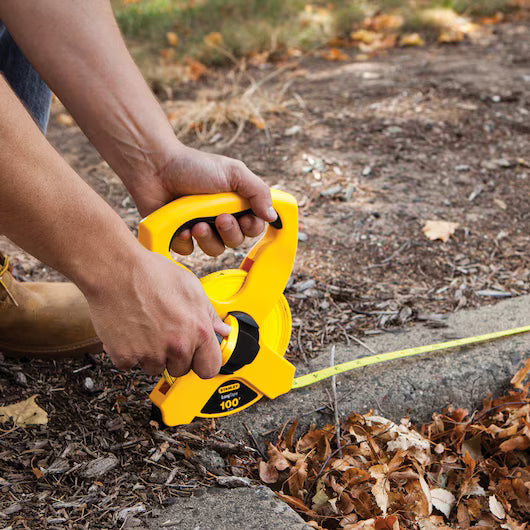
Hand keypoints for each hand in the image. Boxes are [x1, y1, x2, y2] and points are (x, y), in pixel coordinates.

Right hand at [85, 245, 230, 377]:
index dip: (203, 361)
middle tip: (164, 331)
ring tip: (146, 326)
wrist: (115, 270)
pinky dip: (128, 351)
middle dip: (175, 355)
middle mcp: (177, 345)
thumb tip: (222, 330)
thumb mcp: (191, 287)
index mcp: (198, 330)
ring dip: (151, 354)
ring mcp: (151, 353)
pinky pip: (130, 364)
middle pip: (181, 369)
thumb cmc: (151, 273)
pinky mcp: (125, 356)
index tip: (197, 357)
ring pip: (155, 367)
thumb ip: (209, 314)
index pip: (210, 368)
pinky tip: (130, 329)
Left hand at [129, 145, 276, 255]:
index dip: (251, 227)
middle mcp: (219, 218)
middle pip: (236, 241)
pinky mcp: (178, 235)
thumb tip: (272, 216)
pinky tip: (180, 227)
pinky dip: (185, 241)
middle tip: (219, 218)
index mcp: (235, 204)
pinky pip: (189, 251)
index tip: (244, 217)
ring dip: (208, 239)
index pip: (254, 227)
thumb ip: (258, 192)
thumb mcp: (233, 172)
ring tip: (196, 224)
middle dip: (229, 232)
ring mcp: (199, 228)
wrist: (156, 166)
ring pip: (214, 250)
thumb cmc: (195, 166)